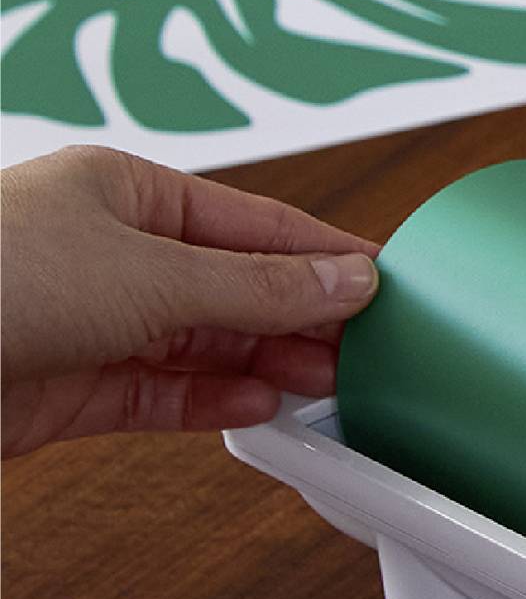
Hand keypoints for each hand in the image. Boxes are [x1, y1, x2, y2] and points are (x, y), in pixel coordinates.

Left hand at [2, 147, 379, 456]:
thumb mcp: (149, 273)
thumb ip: (259, 286)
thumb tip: (348, 281)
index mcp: (121, 191)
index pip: (253, 223)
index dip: (324, 254)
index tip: (391, 286)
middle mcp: (102, 251)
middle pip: (230, 285)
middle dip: (301, 318)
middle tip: (374, 350)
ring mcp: (82, 321)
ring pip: (199, 344)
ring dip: (264, 364)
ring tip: (328, 384)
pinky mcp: (61, 389)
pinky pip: (157, 394)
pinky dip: (211, 403)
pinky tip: (260, 407)